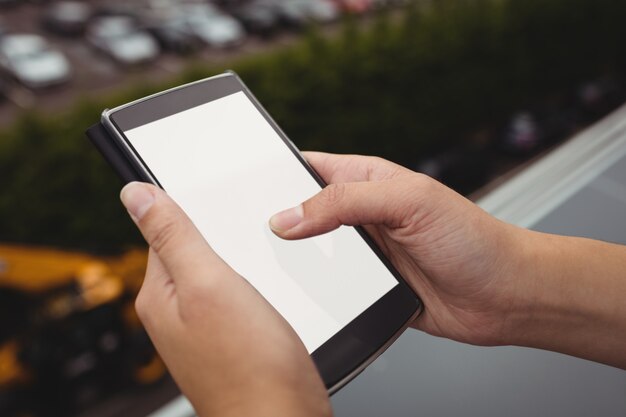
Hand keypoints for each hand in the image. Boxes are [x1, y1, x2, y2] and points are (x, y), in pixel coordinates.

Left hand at [120, 182, 331, 416]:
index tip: (220, 205)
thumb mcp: (208, 283)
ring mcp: (202, 330)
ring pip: (216, 276)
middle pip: (192, 253)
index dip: (194, 212)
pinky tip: (263, 297)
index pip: (164, 231)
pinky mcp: (228, 341)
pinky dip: (249, 290)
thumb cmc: (250, 364)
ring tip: (258, 271)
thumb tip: (134, 194)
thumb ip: (174, 236)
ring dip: (238, 266)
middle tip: (249, 240)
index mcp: (159, 296)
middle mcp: (175, 314)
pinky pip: (233, 300)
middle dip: (221, 241)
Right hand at [270, 152, 625, 368]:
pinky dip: (310, 290)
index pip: (307, 168)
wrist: (504, 296)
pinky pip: (326, 287)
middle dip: (273, 220)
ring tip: (262, 265)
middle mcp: (359, 215)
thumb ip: (346, 202)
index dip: (273, 173)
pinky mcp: (366, 287)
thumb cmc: (472, 238)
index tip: (239, 186)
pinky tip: (296, 295)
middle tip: (242, 233)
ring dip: (291, 260)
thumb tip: (288, 217)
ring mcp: (362, 253)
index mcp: (366, 180)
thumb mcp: (408, 202)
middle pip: (300, 212)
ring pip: (308, 253)